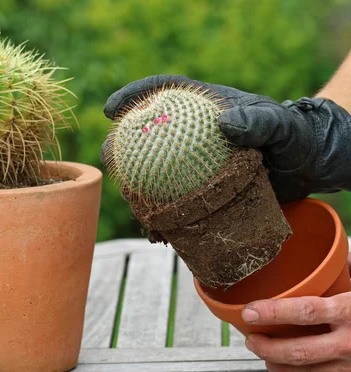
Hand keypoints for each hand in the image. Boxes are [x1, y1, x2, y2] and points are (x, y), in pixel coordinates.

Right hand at [102, 75, 350, 202]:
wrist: (304, 170)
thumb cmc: (292, 138)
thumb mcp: (280, 126)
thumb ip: (258, 121)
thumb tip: (224, 124)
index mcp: (203, 108)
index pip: (162, 92)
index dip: (132, 97)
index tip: (110, 109)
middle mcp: (189, 136)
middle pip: (144, 137)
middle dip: (120, 148)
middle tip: (112, 161)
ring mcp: (190, 166)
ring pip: (151, 176)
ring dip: (136, 192)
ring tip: (134, 207)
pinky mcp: (198, 192)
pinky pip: (171, 206)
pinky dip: (161, 221)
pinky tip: (158, 235)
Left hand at [241, 256, 350, 371]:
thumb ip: (345, 272)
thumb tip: (330, 253)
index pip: (304, 312)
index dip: (272, 312)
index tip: (248, 311)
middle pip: (299, 350)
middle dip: (267, 347)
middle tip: (250, 338)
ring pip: (307, 371)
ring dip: (277, 363)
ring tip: (260, 351)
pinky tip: (285, 366)